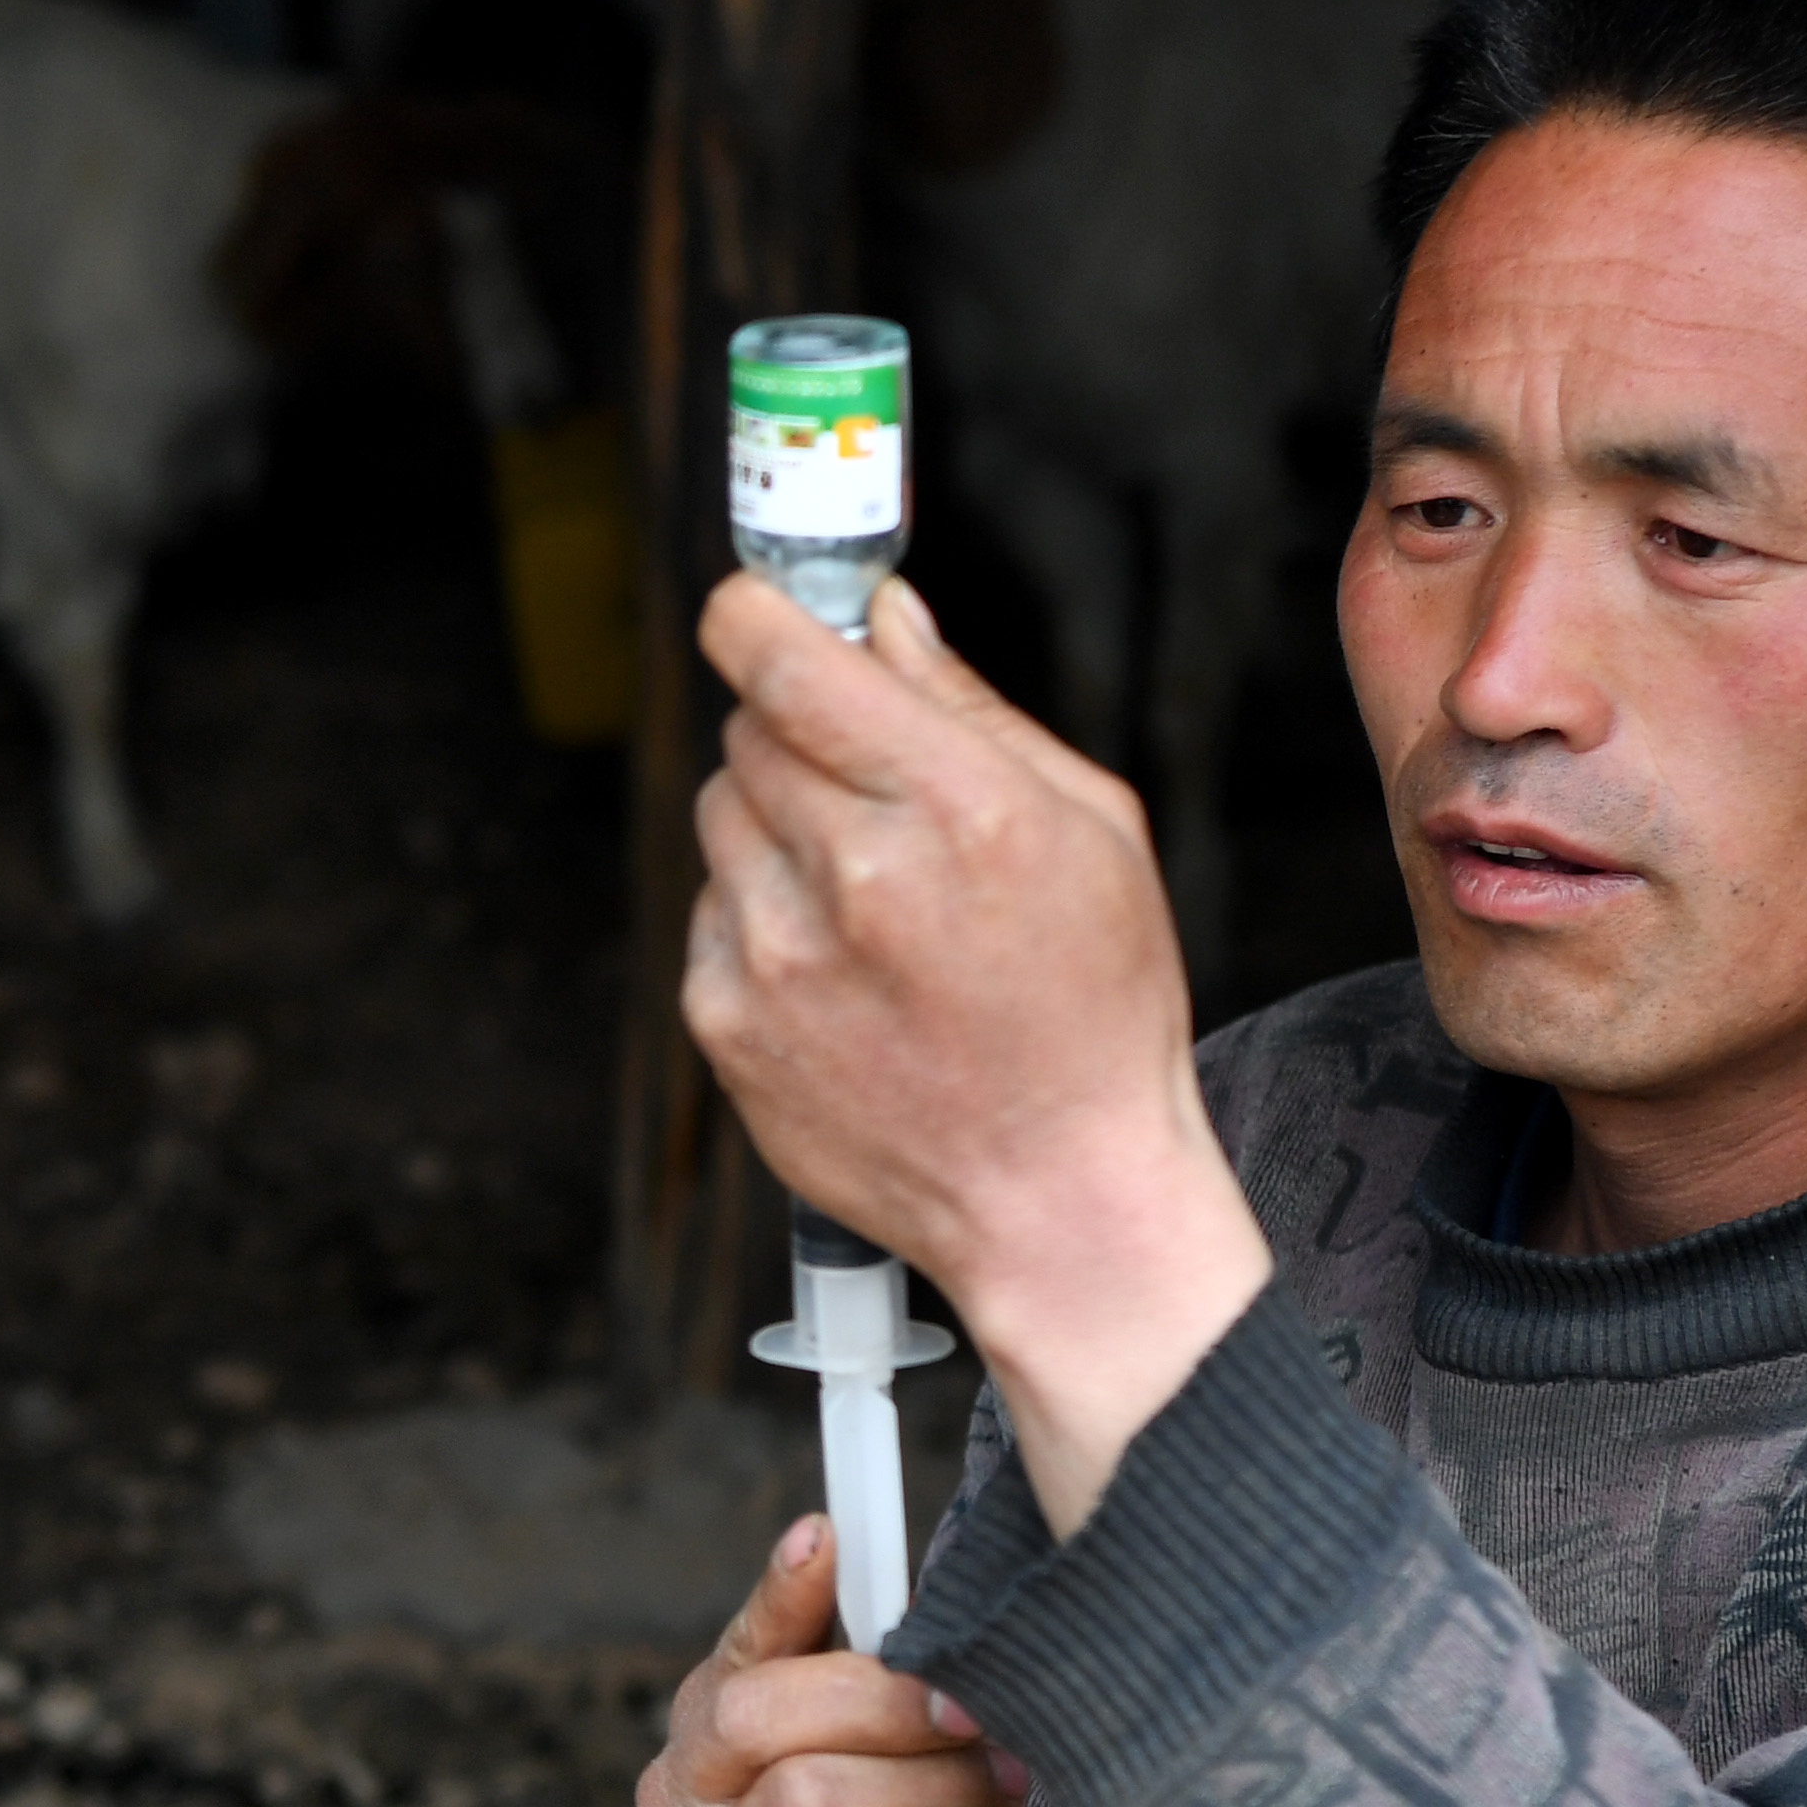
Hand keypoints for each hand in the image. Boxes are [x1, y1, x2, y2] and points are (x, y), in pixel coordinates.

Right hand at [638, 1516, 1034, 1806]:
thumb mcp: (898, 1774)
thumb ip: (889, 1696)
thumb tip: (931, 1617)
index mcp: (706, 1749)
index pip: (732, 1657)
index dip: (776, 1595)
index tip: (823, 1535)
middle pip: (759, 1713)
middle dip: (883, 1697)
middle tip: (973, 1714)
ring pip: (819, 1794)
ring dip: (937, 1784)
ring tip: (1003, 1791)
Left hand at [686, 572, 1274, 1531]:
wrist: (1058, 1198)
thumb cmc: (1096, 1011)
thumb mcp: (1092, 833)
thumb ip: (971, 708)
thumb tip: (883, 615)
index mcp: (959, 809)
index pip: (786, 661)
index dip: (754, 616)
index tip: (754, 608)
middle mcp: (855, 876)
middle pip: (749, 728)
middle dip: (798, 733)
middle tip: (869, 791)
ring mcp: (777, 955)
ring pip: (722, 813)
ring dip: (777, 827)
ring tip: (869, 898)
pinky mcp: (727, 1022)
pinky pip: (711, 911)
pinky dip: (760, 919)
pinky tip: (844, 972)